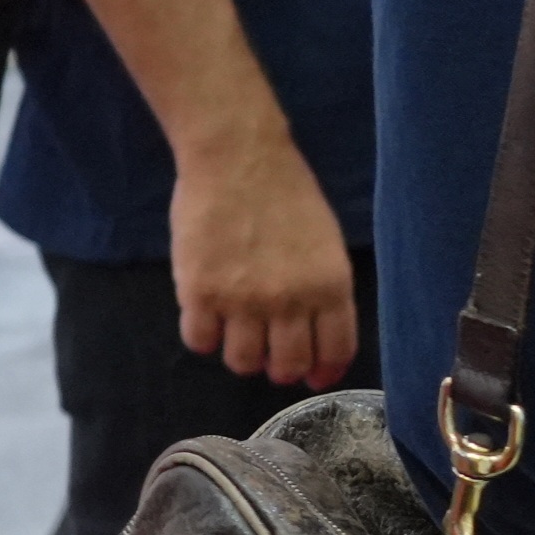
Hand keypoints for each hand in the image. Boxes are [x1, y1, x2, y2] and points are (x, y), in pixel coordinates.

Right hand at [169, 124, 358, 386]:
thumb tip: (318, 338)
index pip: (335, 351)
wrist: (238, 158)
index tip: (314, 376)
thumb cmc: (287, 193)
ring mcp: (243, 300)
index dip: (324, 371)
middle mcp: (290, 300)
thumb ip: (323, 290)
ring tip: (238, 330)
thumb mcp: (325, 242)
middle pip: (287, 366)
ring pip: (243, 362)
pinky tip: (208, 315)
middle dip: (281, 368)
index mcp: (330, 284)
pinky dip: (204, 336)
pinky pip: (200, 342)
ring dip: (242, 355)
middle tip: (271, 355)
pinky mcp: (199, 293)